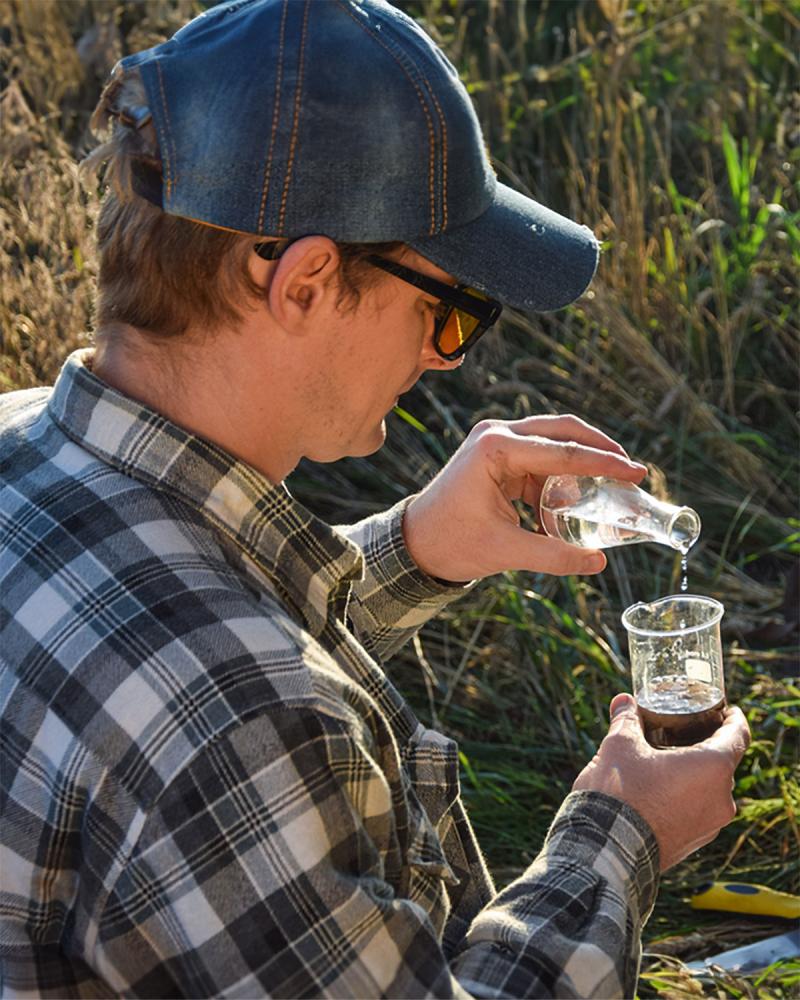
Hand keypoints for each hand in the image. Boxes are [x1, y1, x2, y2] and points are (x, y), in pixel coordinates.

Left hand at [402, 414, 646, 580]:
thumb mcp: (505, 551)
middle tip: (632, 471)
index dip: (604, 464)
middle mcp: (496, 434)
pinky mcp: (499, 455)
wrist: (416, 543)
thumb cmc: (452, 542)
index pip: (562, 452)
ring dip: (582, 464)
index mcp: (494, 448)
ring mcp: (496, 441)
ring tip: (612, 488)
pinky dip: (562, 478)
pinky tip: (578, 501)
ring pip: (554, 442)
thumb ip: (553, 554)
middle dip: (599, 450)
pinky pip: (541, 459)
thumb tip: (598, 562)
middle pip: (563, 430)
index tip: (636, 473)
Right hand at [572, 693, 750, 870]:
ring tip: (665, 761)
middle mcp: (722, 798)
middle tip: (682, 730)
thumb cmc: (620, 792)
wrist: (607, 849)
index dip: (732, 718)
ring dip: (693, 773)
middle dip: (704, 744)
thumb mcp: (620, 745)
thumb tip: (624, 701)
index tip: (725, 709)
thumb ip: (626, 719)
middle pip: (722, 762)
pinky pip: (698, 810)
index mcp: (713, 768)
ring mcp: (710, 825)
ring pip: (710, 788)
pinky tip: (658, 789)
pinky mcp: (694, 842)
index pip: (738, 735)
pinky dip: (685, 796)